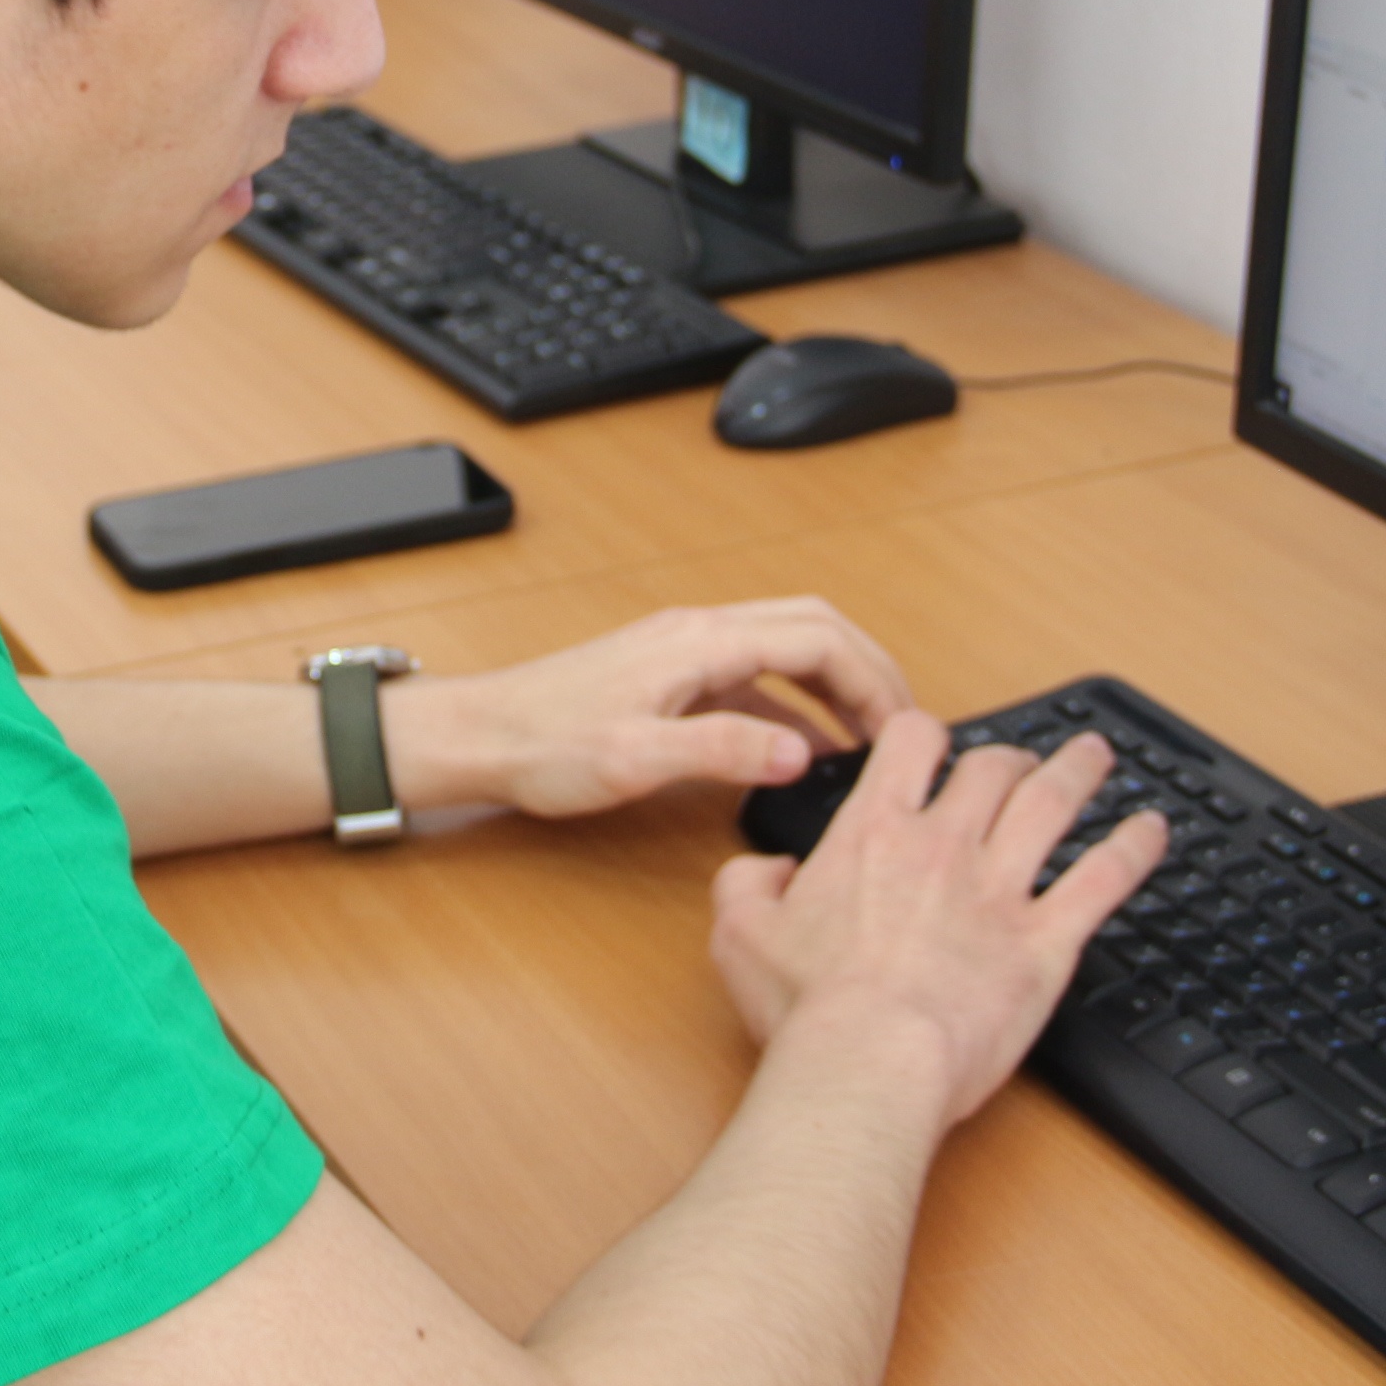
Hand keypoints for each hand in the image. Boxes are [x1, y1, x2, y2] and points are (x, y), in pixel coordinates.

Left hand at [394, 597, 913, 820]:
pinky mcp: (672, 678)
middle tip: (903, 725)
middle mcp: (699, 633)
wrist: (482, 737)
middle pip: (813, 627)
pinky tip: (802, 751)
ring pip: (787, 648)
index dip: (872, 679)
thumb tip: (801, 751)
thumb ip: (722, 751)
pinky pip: (755, 678)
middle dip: (868, 670)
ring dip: (835, 687)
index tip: (901, 727)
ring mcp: (686, 652)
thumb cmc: (543, 745)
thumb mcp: (636, 758)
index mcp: (700, 642)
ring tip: (869, 740)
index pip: (817, 637)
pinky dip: (794, 707)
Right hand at [706, 716, 1164, 1135]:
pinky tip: (1152, 830)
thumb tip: (770, 870)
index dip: (923, 733)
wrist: (870, 1061)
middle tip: (1019, 758)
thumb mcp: (739, 932)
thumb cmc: (808, 1008)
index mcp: (872, 834)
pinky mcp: (1045, 943)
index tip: (930, 742)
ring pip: (1052, 805)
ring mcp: (1000, 890)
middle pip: (991, 769)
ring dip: (1078, 772)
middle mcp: (943, 846)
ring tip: (1096, 755)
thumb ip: (749, 882)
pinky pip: (1103, 881)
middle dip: (1008, 755)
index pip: (909, 744)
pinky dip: (1133, 848)